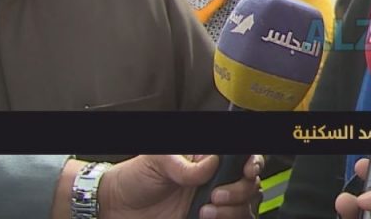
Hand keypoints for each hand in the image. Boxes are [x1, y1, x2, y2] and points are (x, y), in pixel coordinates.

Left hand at [99, 154, 262, 218]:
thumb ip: (184, 164)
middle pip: (251, 185)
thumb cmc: (135, 178)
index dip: (254, 163)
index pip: (244, 158)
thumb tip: (210, 164)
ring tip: (206, 211)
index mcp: (208, 161)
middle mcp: (216, 182)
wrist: (117, 209)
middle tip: (215, 195)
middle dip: (240, 191)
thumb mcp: (157, 160)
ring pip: (246, 208)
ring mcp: (213, 205)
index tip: (248, 170)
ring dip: (233, 210)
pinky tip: (207, 218)